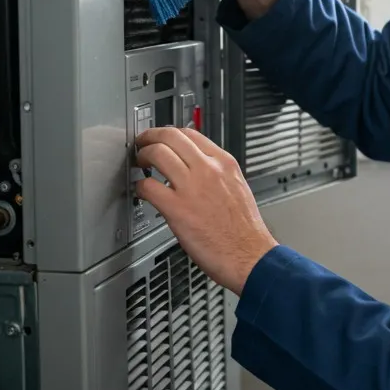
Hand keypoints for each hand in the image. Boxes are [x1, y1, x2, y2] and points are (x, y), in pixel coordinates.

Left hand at [134, 126, 277, 294]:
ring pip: (157, 153)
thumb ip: (217, 174)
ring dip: (142, 156)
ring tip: (139, 165)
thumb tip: (198, 169)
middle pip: (170, 136)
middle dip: (150, 137)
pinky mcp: (177, 209)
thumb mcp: (237, 188)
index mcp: (224, 163)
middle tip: (142, 145)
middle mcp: (208, 169)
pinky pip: (148, 186)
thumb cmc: (245, 231)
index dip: (169, 133)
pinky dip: (140, 186)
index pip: (190, 133)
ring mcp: (192, 187)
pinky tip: (141, 192)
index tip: (161, 139)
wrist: (250, 256)